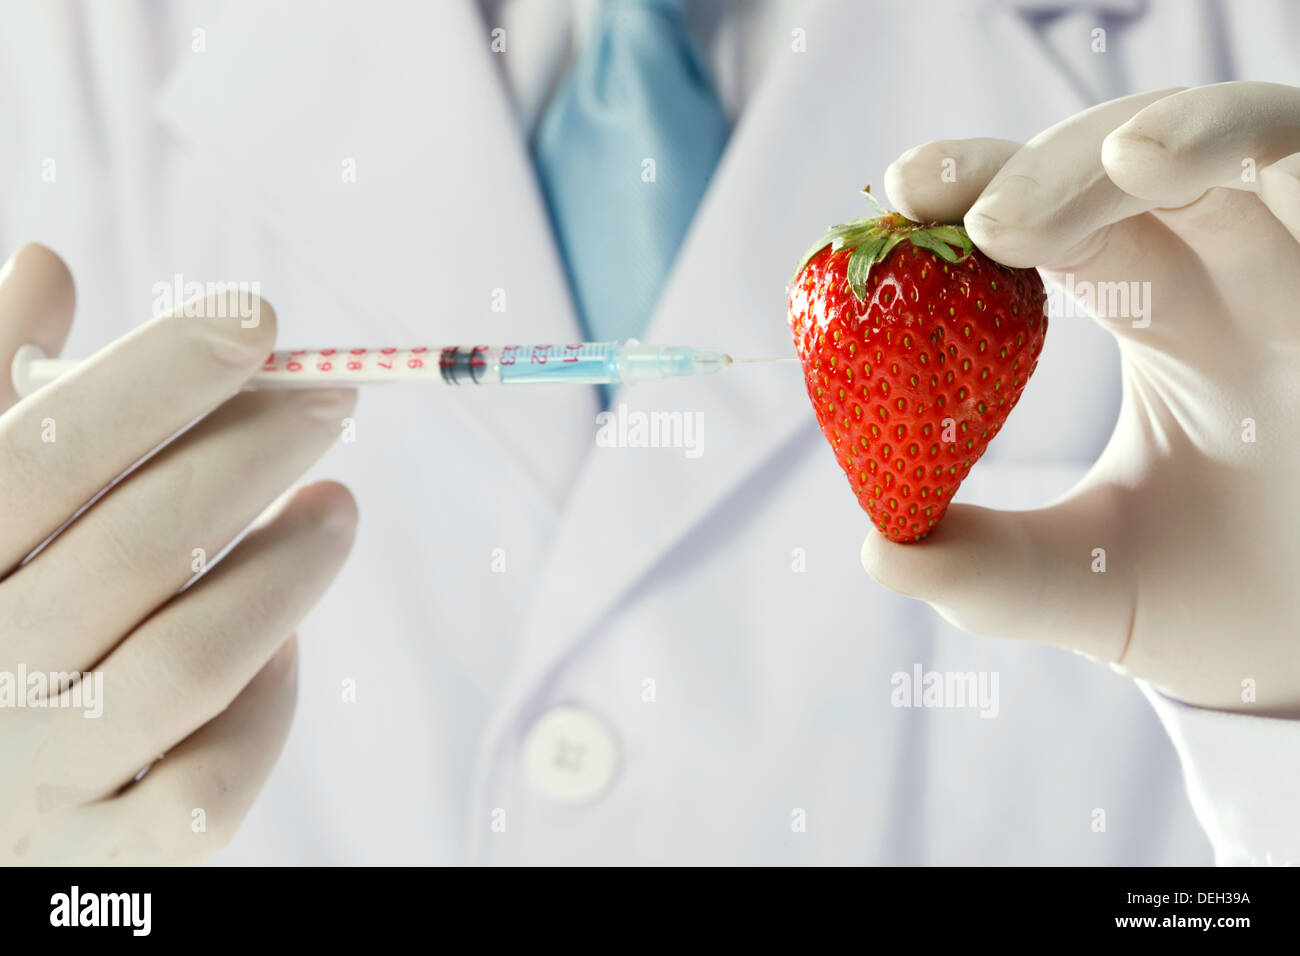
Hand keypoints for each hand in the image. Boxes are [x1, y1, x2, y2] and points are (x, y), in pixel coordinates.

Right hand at [0, 244, 356, 862]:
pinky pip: (209, 788)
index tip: (256, 316)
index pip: (45, 448)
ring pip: (194, 660)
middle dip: (254, 452)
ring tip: (339, 506)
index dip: (160, 371)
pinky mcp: (94, 859)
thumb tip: (44, 267)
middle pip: (141, 543)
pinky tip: (283, 651)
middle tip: (331, 401)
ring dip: (291, 568)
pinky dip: (265, 708)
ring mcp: (28, 780)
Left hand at [862, 82, 1299, 713]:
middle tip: (993, 220)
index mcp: (1154, 311)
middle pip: (1143, 162)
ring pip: (1267, 141)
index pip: (1059, 214)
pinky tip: (1212, 177)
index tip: (907, 190)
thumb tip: (880, 553)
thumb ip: (986, 570)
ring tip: (1132, 160)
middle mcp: (1232, 275)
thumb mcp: (1083, 586)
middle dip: (1064, 166)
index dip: (986, 181)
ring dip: (1200, 131)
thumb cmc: (1206, 602)